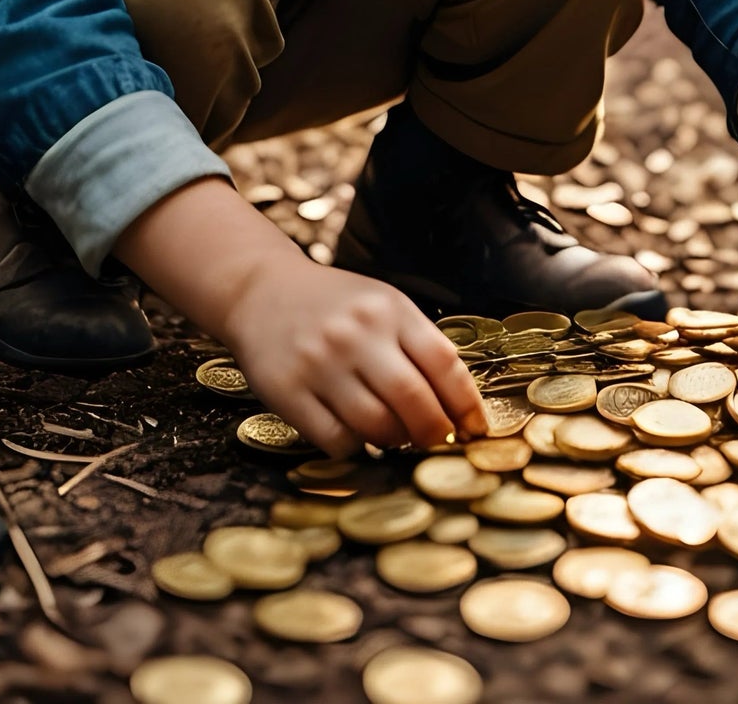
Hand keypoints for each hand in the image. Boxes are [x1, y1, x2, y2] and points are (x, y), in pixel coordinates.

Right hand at [113, 176, 484, 456]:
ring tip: (395, 435)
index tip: (475, 429)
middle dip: (434, 432)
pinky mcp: (288, 391)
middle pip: (414, 400)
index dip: (466, 403)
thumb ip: (417, 344)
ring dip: (395, 441)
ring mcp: (320, 363)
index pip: (444, 363)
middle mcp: (356, 333)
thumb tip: (457, 407)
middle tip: (436, 442)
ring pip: (376, 426)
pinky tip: (355, 432)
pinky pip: (336, 439)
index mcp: (389, 309)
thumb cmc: (333, 304)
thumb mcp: (382, 304)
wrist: (262, 291)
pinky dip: (354, 446)